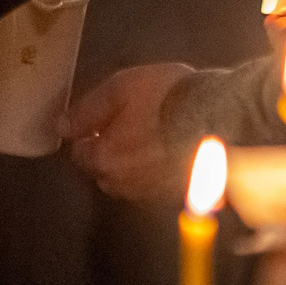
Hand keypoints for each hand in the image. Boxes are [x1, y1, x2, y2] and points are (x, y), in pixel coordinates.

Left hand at [60, 62, 193, 203]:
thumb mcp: (120, 89)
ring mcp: (154, 194)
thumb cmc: (168, 98)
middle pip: (103, 171)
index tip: (97, 122)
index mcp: (105, 160)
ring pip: (130, 181)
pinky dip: (157, 172)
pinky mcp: (179, 196)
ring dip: (132, 165)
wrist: (223, 117)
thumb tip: (62, 127)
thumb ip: (87, 110)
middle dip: (107, 152)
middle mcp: (126, 185)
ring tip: (149, 138)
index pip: (79, 154)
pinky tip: (169, 151)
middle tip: (124, 126)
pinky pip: (157, 186)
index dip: (85, 135)